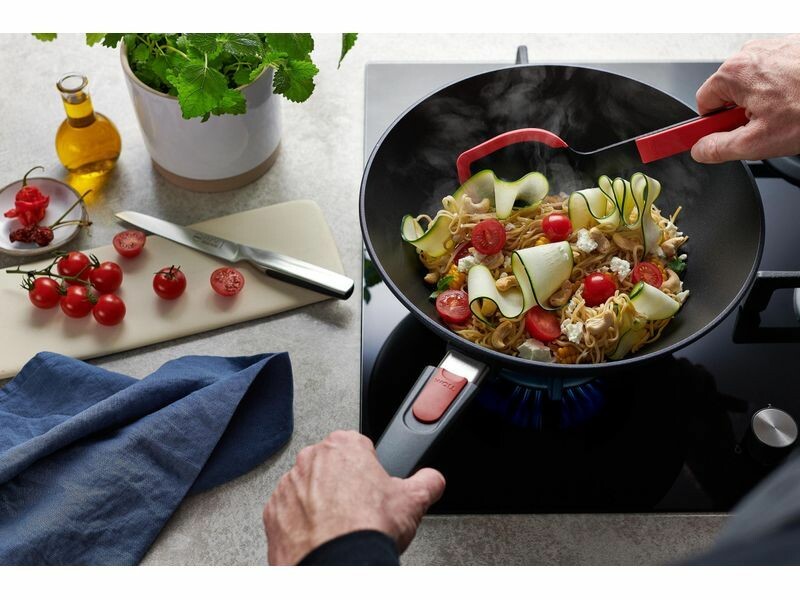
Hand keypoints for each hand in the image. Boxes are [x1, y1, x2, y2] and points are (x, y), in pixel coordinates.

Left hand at [262, 430, 445, 564]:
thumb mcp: (414, 500)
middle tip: (360, 510)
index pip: (359, 446)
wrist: (335, 566)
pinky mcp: (272, 513)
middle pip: (331, 466)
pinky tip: (320, 538)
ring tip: (340, 527)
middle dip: (343, 484)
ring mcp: (288, 485)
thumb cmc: (366, 529)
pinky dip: (301, 523)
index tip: (373, 487)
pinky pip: (288, 512)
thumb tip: (433, 479)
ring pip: (307, 488)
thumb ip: (428, 480)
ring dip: (319, 503)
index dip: (370, 469)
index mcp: (344, 445)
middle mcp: (311, 459)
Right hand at [691, 35, 799, 162]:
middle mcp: (750, 54)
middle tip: (765, 127)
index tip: (709, 138)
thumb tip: (700, 150)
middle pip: (728, 94)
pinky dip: (783, 89)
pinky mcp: (792, 47)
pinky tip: (797, 100)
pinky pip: (774, 74)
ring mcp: (772, 48)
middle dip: (742, 114)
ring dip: (764, 102)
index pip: (702, 106)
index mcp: (733, 74)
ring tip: (787, 112)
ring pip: (753, 85)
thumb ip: (719, 148)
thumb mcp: (759, 142)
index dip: (711, 126)